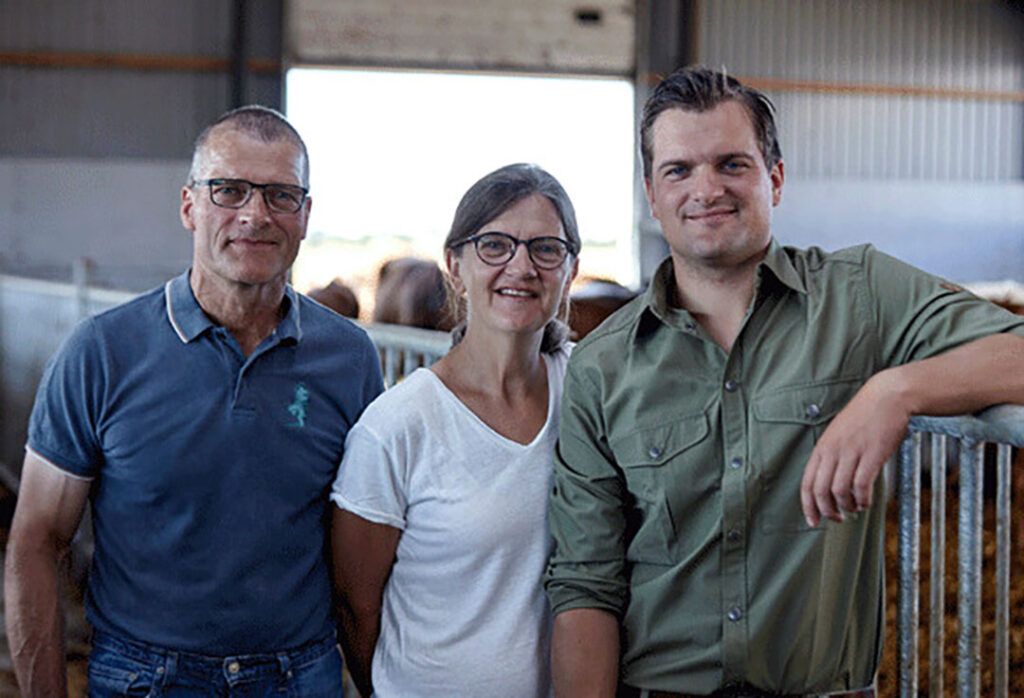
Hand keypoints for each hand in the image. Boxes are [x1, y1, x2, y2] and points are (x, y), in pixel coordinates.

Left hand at [800, 371, 910, 526]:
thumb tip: (829, 482)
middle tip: (837, 518)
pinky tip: (866, 501)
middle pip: (820, 491)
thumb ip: (831, 456)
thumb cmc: (865, 416)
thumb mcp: (839, 434)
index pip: (807, 483)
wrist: (887, 397)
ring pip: (839, 491)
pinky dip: (863, 499)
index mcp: (822, 447)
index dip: (808, 506)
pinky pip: (861, 484)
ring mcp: (851, 451)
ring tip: (854, 508)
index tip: (813, 521)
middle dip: (827, 511)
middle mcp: (833, 450)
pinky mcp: (871, 453)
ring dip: (846, 506)